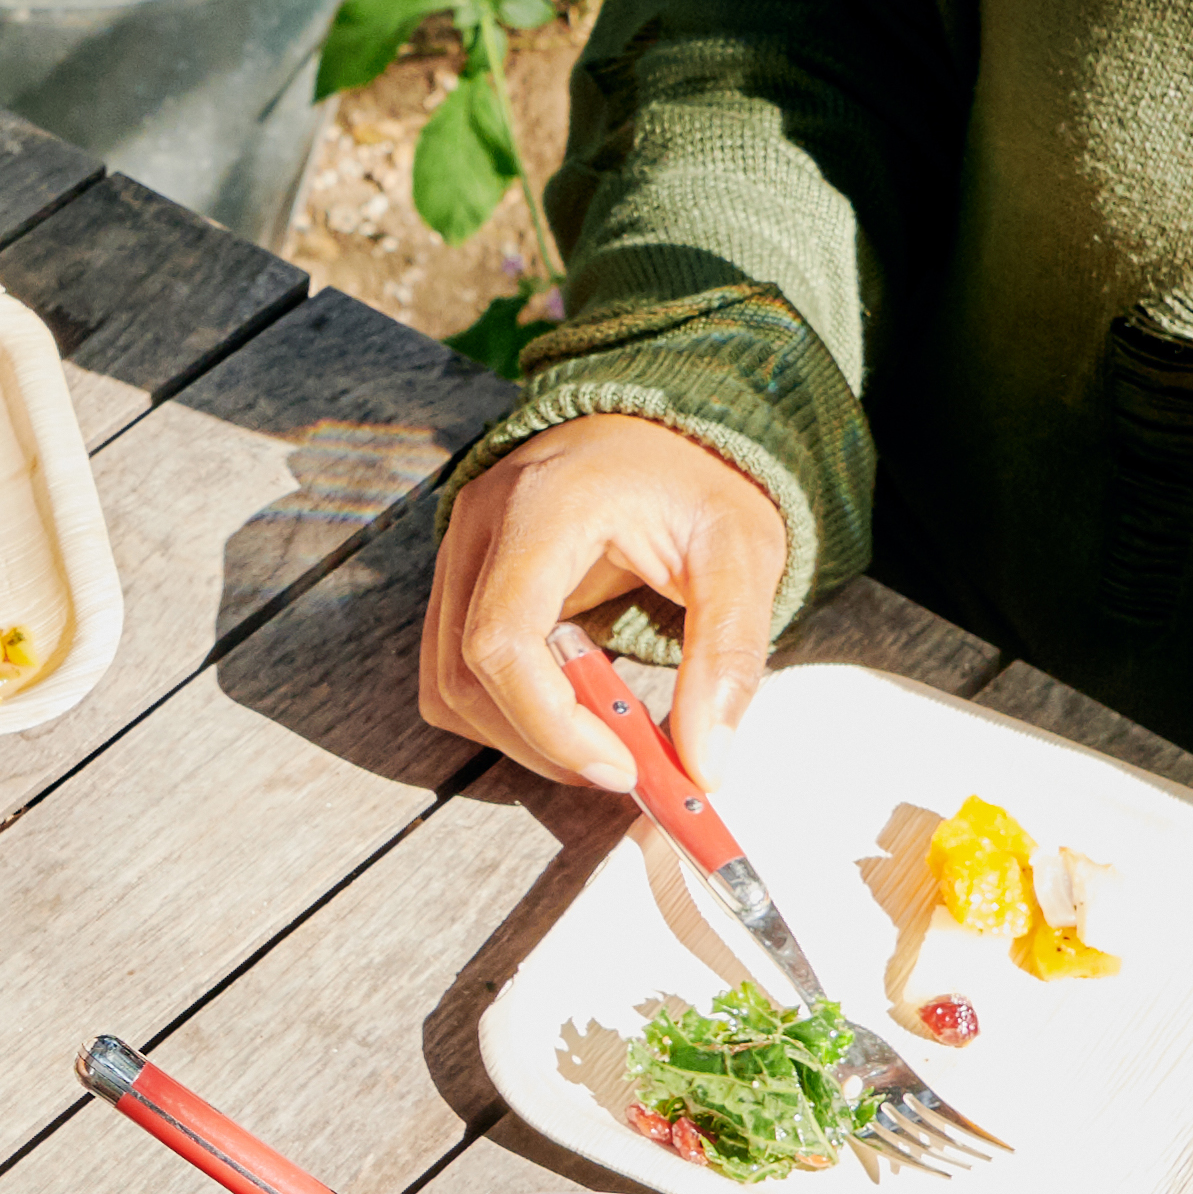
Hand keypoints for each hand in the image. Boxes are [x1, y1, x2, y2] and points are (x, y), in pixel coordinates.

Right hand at [421, 415, 792, 799]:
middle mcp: (481, 523)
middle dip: (543, 743)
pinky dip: (505, 711)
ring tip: (602, 740)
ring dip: (520, 736)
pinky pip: (454, 671)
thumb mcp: (743, 555)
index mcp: (545, 505)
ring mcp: (460, 549)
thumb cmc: (701, 479)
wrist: (665, 424)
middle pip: (467, 673)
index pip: (503, 639)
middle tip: (625, 769)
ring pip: (449, 684)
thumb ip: (727, 656)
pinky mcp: (462, 577)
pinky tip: (570, 704)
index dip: (550, 723)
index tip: (621, 769)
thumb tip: (706, 764)